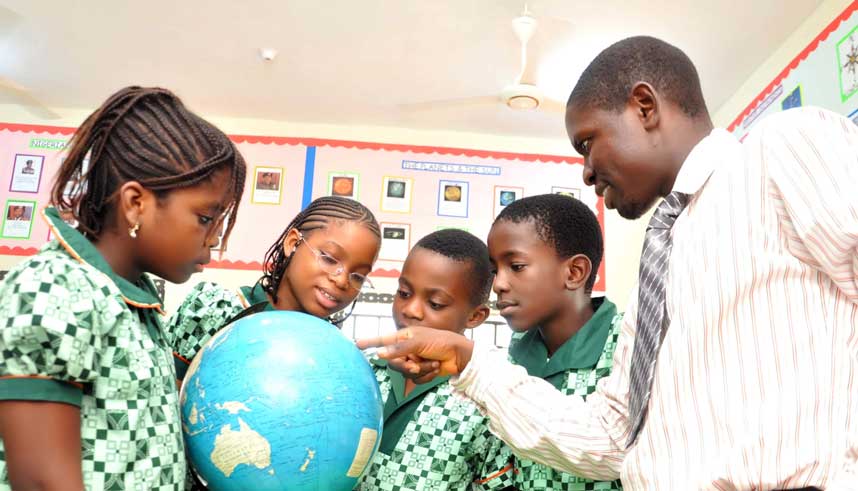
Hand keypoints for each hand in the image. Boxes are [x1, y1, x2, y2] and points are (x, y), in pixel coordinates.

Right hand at [357, 326, 474, 380]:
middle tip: (415, 364)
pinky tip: (436, 368)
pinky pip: (416, 380)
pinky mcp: (421, 372)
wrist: (459, 355)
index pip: (382, 340)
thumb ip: (399, 348)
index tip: (356, 344)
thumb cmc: (441, 342)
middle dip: (406, 365)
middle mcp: (407, 350)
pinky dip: (427, 374)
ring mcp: (413, 361)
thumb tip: (380, 353)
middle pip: (394, 363)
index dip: (369, 342)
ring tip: (432, 362)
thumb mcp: (419, 342)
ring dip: (420, 369)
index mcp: (404, 337)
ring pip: (405, 373)